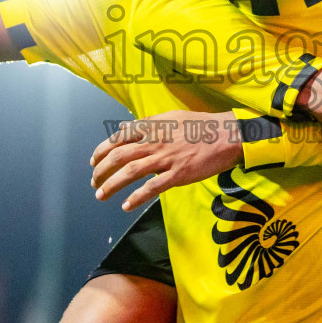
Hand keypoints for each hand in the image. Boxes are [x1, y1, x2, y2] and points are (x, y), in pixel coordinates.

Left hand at [90, 112, 242, 210]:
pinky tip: (126, 206)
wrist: (227, 135)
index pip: (118, 138)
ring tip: (101, 195)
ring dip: (111, 185)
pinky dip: (136, 198)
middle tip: (94, 181)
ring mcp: (166, 158)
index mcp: (152, 127)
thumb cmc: (201, 126)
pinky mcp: (178, 174)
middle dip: (101, 171)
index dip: (102, 151)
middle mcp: (155, 142)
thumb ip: (148, 124)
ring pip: (130, 173)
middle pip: (118, 157)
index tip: (94, 161)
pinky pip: (152, 188)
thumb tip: (125, 129)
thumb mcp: (171, 116)